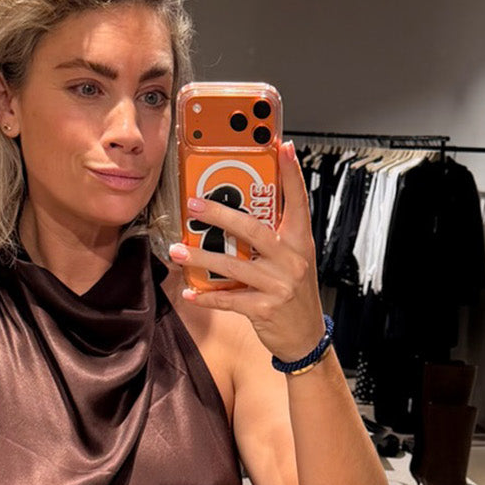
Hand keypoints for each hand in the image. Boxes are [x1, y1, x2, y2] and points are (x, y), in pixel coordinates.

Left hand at [168, 140, 325, 364]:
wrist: (306, 337)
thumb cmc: (294, 293)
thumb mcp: (293, 260)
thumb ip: (274, 238)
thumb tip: (239, 214)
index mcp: (300, 242)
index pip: (298, 201)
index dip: (290, 174)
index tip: (281, 147)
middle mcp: (292, 260)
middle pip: (253, 230)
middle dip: (220, 215)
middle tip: (193, 204)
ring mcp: (279, 284)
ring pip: (233, 265)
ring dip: (202, 256)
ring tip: (178, 249)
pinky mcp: (265, 308)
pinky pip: (229, 299)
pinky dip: (207, 296)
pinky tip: (190, 291)